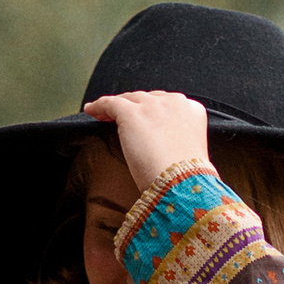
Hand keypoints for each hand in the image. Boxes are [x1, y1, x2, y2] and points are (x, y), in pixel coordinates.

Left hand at [83, 89, 212, 197]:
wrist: (179, 184)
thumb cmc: (184, 178)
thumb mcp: (189, 152)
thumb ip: (177, 140)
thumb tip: (161, 145)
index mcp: (192, 110)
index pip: (167, 104)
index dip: (151, 111)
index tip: (143, 120)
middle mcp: (174, 102)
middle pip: (147, 98)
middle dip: (134, 107)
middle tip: (121, 119)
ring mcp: (152, 106)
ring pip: (129, 99)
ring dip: (116, 106)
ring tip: (103, 114)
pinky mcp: (131, 114)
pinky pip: (110, 103)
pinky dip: (99, 105)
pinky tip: (91, 110)